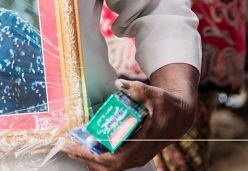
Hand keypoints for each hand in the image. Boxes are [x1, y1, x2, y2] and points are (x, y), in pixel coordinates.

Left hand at [62, 64, 197, 169]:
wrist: (181, 114)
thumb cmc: (168, 106)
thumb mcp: (156, 95)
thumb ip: (138, 90)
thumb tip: (120, 84)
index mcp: (141, 146)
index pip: (110, 159)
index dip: (89, 154)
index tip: (71, 146)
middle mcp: (137, 156)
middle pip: (105, 167)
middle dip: (84, 157)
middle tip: (66, 146)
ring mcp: (136, 157)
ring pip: (108, 166)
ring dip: (89, 157)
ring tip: (72, 146)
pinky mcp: (134, 153)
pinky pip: (112, 159)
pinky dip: (98, 154)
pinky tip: (87, 143)